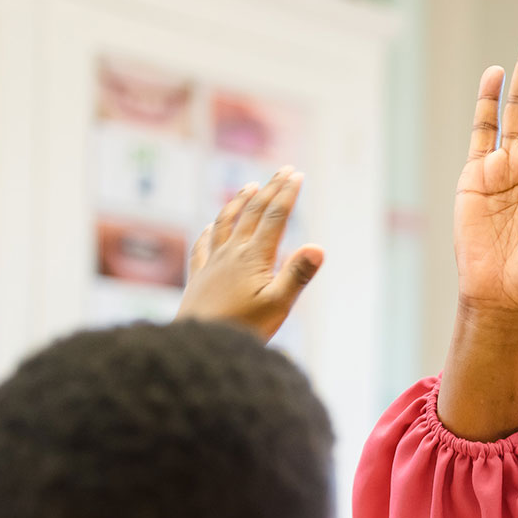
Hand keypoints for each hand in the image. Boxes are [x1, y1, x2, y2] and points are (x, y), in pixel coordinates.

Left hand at [175, 167, 322, 341]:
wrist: (198, 347)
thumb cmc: (242, 329)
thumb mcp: (278, 305)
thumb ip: (297, 275)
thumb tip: (318, 247)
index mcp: (254, 257)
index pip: (274, 218)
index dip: (287, 194)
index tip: (297, 175)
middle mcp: (231, 252)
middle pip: (253, 212)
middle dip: (270, 189)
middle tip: (283, 170)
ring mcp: (213, 262)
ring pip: (227, 222)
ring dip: (240, 201)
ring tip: (250, 186)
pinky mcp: (199, 277)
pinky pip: (204, 244)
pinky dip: (211, 229)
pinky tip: (211, 225)